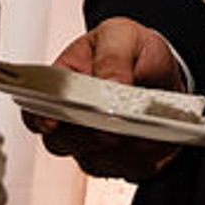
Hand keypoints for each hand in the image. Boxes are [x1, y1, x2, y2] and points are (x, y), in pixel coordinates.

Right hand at [22, 17, 185, 181]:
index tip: (54, 122)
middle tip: (114, 119)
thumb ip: (112, 58)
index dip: (40, 118)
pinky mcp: (116, 160)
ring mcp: (92, 140)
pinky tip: (149, 136)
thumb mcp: (123, 36)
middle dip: (88, 133)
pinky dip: (138, 156)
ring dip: (117, 144)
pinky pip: (120, 169)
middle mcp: (71, 115)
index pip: (35, 107)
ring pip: (90, 158)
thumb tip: (107, 84)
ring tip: (140, 124)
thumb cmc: (137, 52)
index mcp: (62, 81)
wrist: (169, 77)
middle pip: (60, 140)